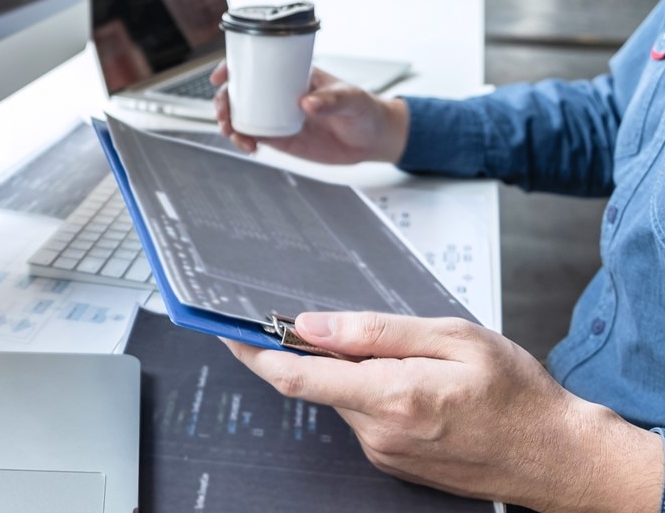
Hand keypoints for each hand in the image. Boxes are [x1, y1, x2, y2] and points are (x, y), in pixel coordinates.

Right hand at [210, 62, 409, 163]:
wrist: (372, 139)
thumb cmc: (364, 109)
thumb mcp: (351, 99)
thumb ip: (331, 100)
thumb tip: (306, 104)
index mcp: (292, 75)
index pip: (256, 65)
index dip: (232, 68)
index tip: (220, 77)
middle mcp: (279, 94)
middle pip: (239, 93)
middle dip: (223, 102)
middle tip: (225, 115)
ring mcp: (277, 116)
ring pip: (241, 116)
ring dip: (229, 124)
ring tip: (235, 136)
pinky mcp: (281, 138)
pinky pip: (254, 136)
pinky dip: (243, 141)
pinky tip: (248, 147)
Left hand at [224, 312, 663, 511]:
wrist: (556, 456)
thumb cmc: (517, 394)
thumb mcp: (452, 338)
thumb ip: (375, 331)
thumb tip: (312, 325)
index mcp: (392, 397)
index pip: (297, 376)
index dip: (254, 352)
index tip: (227, 331)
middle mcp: (379, 433)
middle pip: (318, 382)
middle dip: (319, 350)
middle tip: (344, 323)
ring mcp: (384, 453)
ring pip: (342, 397)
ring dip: (354, 370)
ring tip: (412, 358)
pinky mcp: (391, 461)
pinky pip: (362, 415)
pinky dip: (371, 391)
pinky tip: (417, 384)